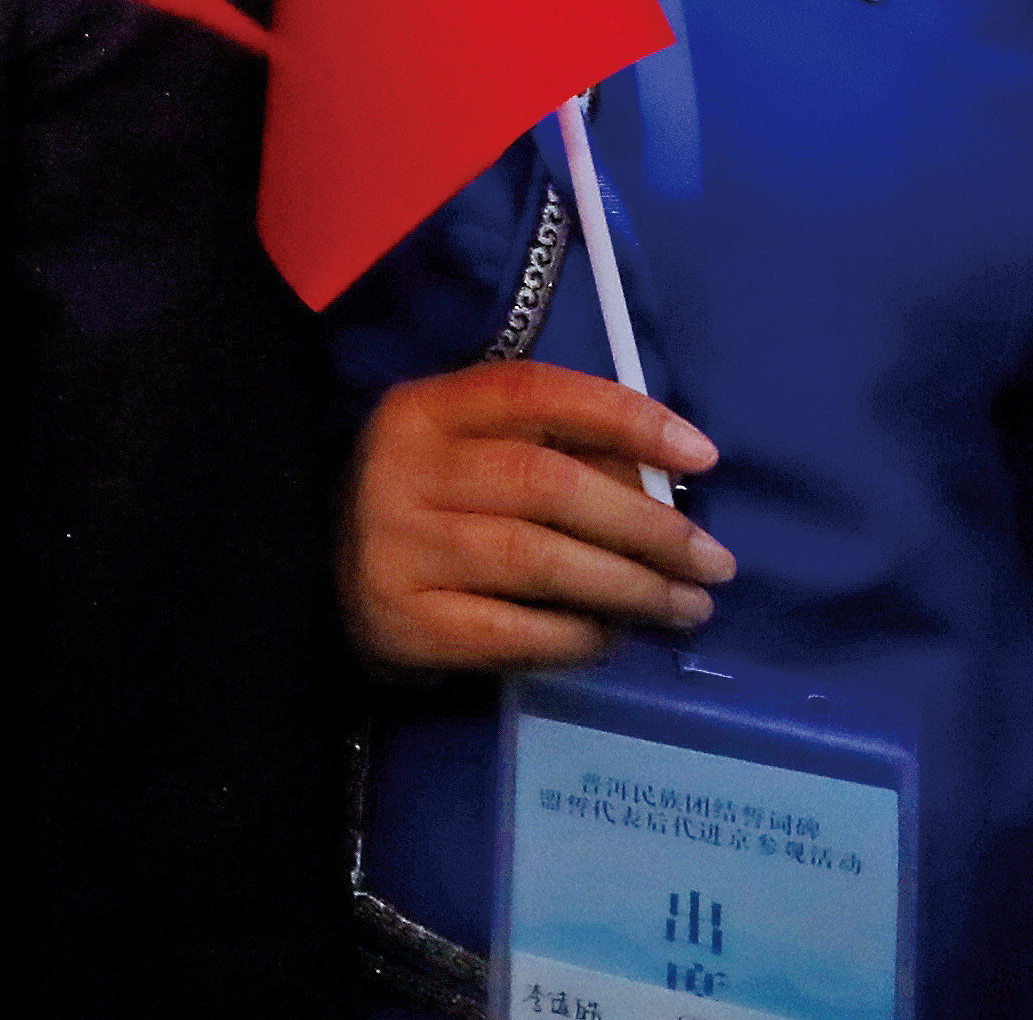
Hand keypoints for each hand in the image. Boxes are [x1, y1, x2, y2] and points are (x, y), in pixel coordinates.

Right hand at [341, 361, 731, 675]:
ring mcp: (398, 545)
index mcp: (424, 408)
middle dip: (649, 525)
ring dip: (631, 587)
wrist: (318, 582)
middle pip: (548, 483)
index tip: (703, 456)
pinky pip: (513, 631)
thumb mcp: (473, 456)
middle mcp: (404, 468)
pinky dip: (577, 637)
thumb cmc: (426, 508)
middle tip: (714, 562)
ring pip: (538, 559)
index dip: (626, 417)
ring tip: (687, 607)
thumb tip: (666, 485)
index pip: (536, 393)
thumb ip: (555, 456)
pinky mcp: (404, 621)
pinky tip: (611, 639)